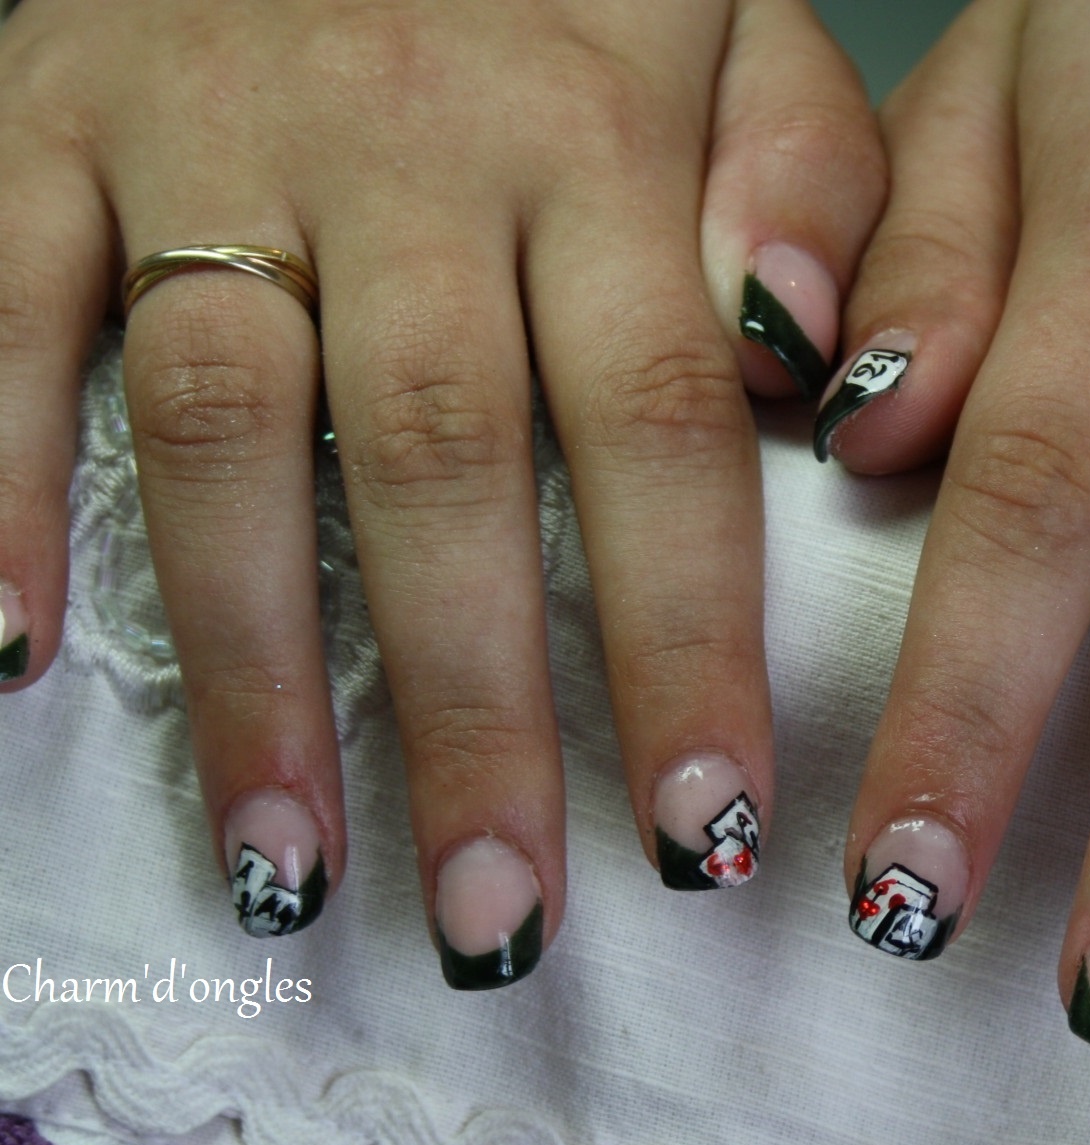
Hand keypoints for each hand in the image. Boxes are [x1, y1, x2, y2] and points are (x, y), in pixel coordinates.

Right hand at [0, 0, 881, 983]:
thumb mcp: (736, 13)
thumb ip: (810, 175)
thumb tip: (821, 367)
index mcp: (595, 135)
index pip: (662, 430)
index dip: (681, 644)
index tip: (707, 836)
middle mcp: (406, 149)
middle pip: (445, 466)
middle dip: (475, 712)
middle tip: (495, 921)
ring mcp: (207, 134)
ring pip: (224, 427)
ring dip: (251, 662)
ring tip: (283, 866)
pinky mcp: (45, 115)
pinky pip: (5, 307)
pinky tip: (12, 661)